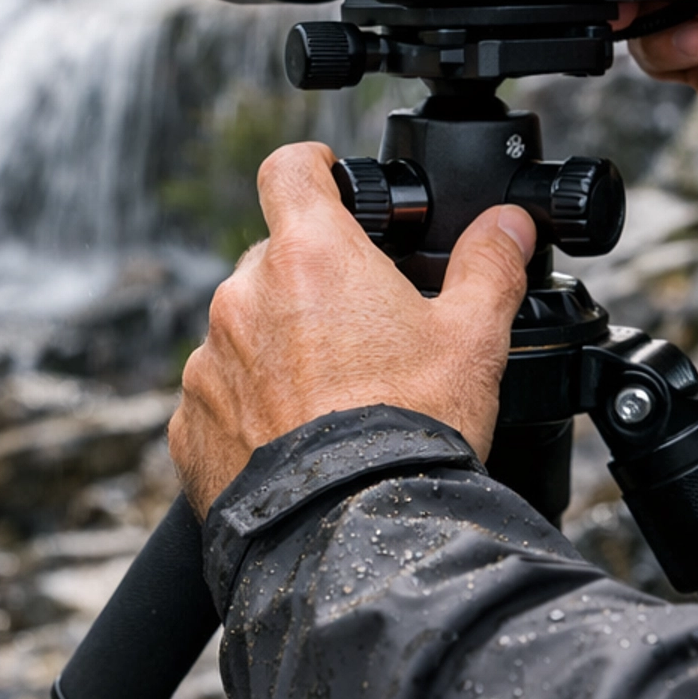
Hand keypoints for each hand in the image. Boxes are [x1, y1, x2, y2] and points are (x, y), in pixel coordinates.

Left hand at [169, 143, 536, 516]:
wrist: (351, 530)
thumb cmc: (412, 430)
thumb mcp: (473, 339)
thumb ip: (489, 266)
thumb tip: (508, 224)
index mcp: (310, 256)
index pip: (290, 169)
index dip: (314, 168)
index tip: (330, 181)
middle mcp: (243, 298)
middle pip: (272, 260)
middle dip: (310, 283)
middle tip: (361, 330)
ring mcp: (208, 362)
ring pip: (242, 333)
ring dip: (276, 350)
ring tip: (332, 398)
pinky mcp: (189, 424)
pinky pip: (219, 398)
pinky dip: (249, 410)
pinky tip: (295, 440)